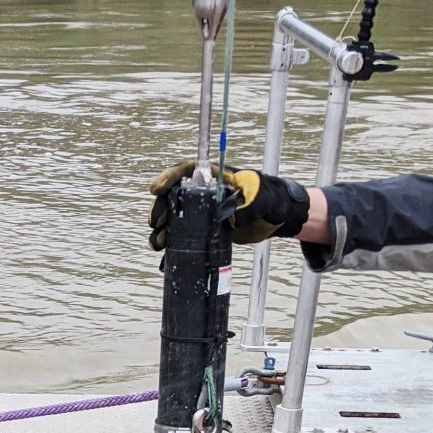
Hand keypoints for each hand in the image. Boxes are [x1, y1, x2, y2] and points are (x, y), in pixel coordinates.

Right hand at [148, 161, 310, 251]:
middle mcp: (204, 195)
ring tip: (157, 244)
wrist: (277, 218)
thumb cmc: (271, 201)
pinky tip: (164, 260)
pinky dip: (173, 250)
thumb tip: (230, 218)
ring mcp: (203, 213)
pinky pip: (185, 239)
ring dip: (162, 232)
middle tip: (155, 225)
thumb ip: (249, 205)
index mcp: (215, 179)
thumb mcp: (263, 200)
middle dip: (161, 210)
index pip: (187, 171)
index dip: (169, 178)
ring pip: (175, 220)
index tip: (156, 189)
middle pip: (174, 197)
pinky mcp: (205, 231)